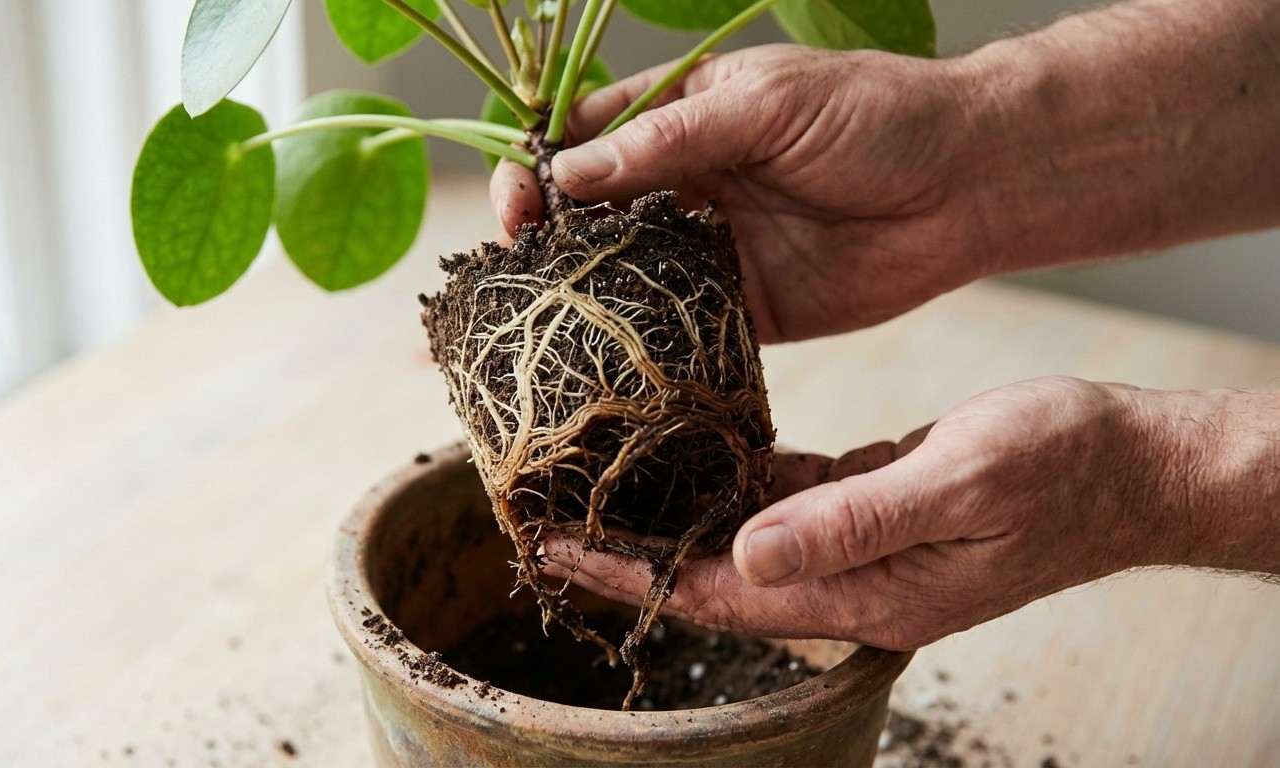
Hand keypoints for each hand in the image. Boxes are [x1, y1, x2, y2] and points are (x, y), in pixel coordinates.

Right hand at [492, 44, 987, 341]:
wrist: (970, 185)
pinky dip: (639, 348)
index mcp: (682, 116)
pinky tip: (605, 368)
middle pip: (586, 216)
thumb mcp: (769, 105)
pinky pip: (677, 329)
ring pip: (620, 277)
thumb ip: (671, 136)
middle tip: (506, 279)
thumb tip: (570, 170)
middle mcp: (684, 183)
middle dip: (538, 245)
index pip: (582, 140)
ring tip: (532, 331)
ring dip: (574, 302)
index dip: (536, 171)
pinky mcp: (743, 309)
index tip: (516, 206)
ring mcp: (710, 249)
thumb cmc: (879, 116)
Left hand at [541, 377, 1279, 649]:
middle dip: (631, 541)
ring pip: (739, 530)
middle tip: (552, 499)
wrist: (1135, 468)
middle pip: (710, 570)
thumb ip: (851, 522)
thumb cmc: (1064, 474)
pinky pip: (784, 493)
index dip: (630, 572)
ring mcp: (859, 545)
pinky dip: (736, 469)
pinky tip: (695, 434)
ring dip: (674, 502)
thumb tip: (745, 555)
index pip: (714, 595)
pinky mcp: (871, 504)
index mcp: (863, 593)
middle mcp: (849, 580)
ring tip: (601, 465)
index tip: (552, 543)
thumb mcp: (958, 486)